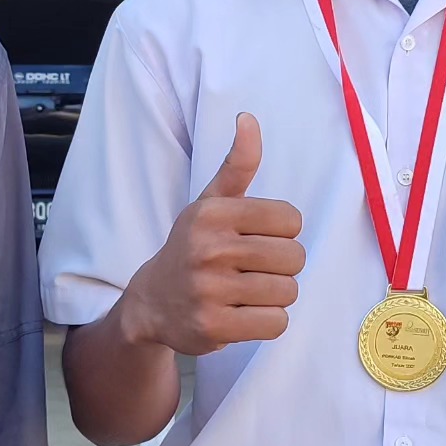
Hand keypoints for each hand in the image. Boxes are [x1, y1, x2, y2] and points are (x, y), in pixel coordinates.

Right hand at [117, 113, 304, 356]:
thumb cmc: (192, 246)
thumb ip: (237, 164)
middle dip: (281, 266)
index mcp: (212, 213)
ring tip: (246, 292)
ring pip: (287, 292)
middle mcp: (208, 248)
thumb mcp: (210, 202)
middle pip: (294, 257)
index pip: (291, 219)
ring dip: (274, 295)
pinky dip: (267, 322)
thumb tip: (248, 117)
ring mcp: (208, 290)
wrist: (151, 302)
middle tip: (253, 270)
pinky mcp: (213, 327)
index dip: (282, 232)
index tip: (257, 239)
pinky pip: (276, 323)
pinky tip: (243, 314)